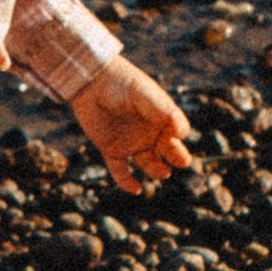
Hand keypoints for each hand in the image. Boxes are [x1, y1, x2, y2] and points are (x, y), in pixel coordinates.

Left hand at [72, 56, 193, 194]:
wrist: (90, 81)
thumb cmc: (120, 83)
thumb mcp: (144, 94)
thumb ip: (162, 110)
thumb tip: (181, 132)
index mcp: (161, 116)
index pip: (178, 131)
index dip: (177, 135)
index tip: (172, 132)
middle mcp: (149, 132)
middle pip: (170, 151)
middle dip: (178, 158)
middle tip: (181, 162)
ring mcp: (131, 142)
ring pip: (149, 164)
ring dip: (157, 171)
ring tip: (163, 173)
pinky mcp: (112, 149)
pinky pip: (121, 171)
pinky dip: (127, 182)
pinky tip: (136, 189)